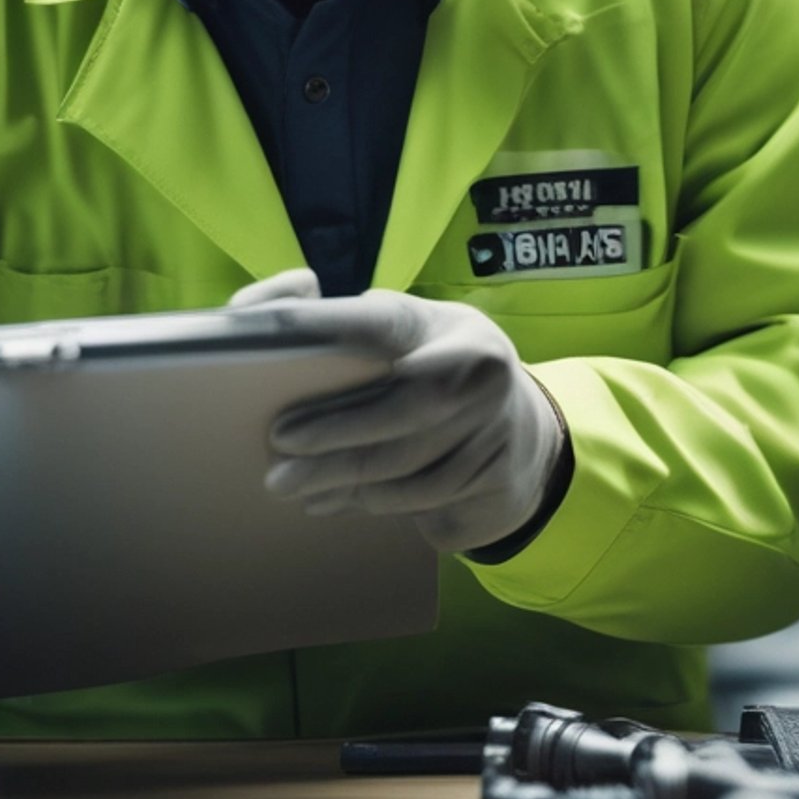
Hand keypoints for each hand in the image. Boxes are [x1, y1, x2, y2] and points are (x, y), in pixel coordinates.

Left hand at [243, 282, 566, 554]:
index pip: (385, 321)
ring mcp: (497, 430)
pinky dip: (370, 502)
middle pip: (401, 408)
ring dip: (342, 477)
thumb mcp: (414, 332)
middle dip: (333, 431)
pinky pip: (422, 499)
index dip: (329, 322)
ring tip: (290, 482)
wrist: (527, 433)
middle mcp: (483, 372)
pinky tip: (334, 499)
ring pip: (408, 464)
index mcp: (451, 326)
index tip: (271, 327)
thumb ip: (351, 318)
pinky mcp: (498, 479)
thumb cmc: (443, 370)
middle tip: (279, 444)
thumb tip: (284, 296)